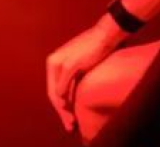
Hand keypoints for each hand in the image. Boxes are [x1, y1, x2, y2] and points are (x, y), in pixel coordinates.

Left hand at [46, 14, 128, 132]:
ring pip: (57, 94)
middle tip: (69, 125)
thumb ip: (71, 78)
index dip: (58, 105)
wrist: (107, 35)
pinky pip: (62, 88)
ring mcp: (60, 63)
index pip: (52, 88)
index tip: (67, 117)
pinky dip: (64, 100)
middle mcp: (53, 61)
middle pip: (53, 93)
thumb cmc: (97, 48)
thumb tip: (68, 96)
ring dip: (63, 110)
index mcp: (53, 60)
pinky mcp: (70, 65)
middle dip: (60, 111)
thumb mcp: (80, 63)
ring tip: (71, 122)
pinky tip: (68, 108)